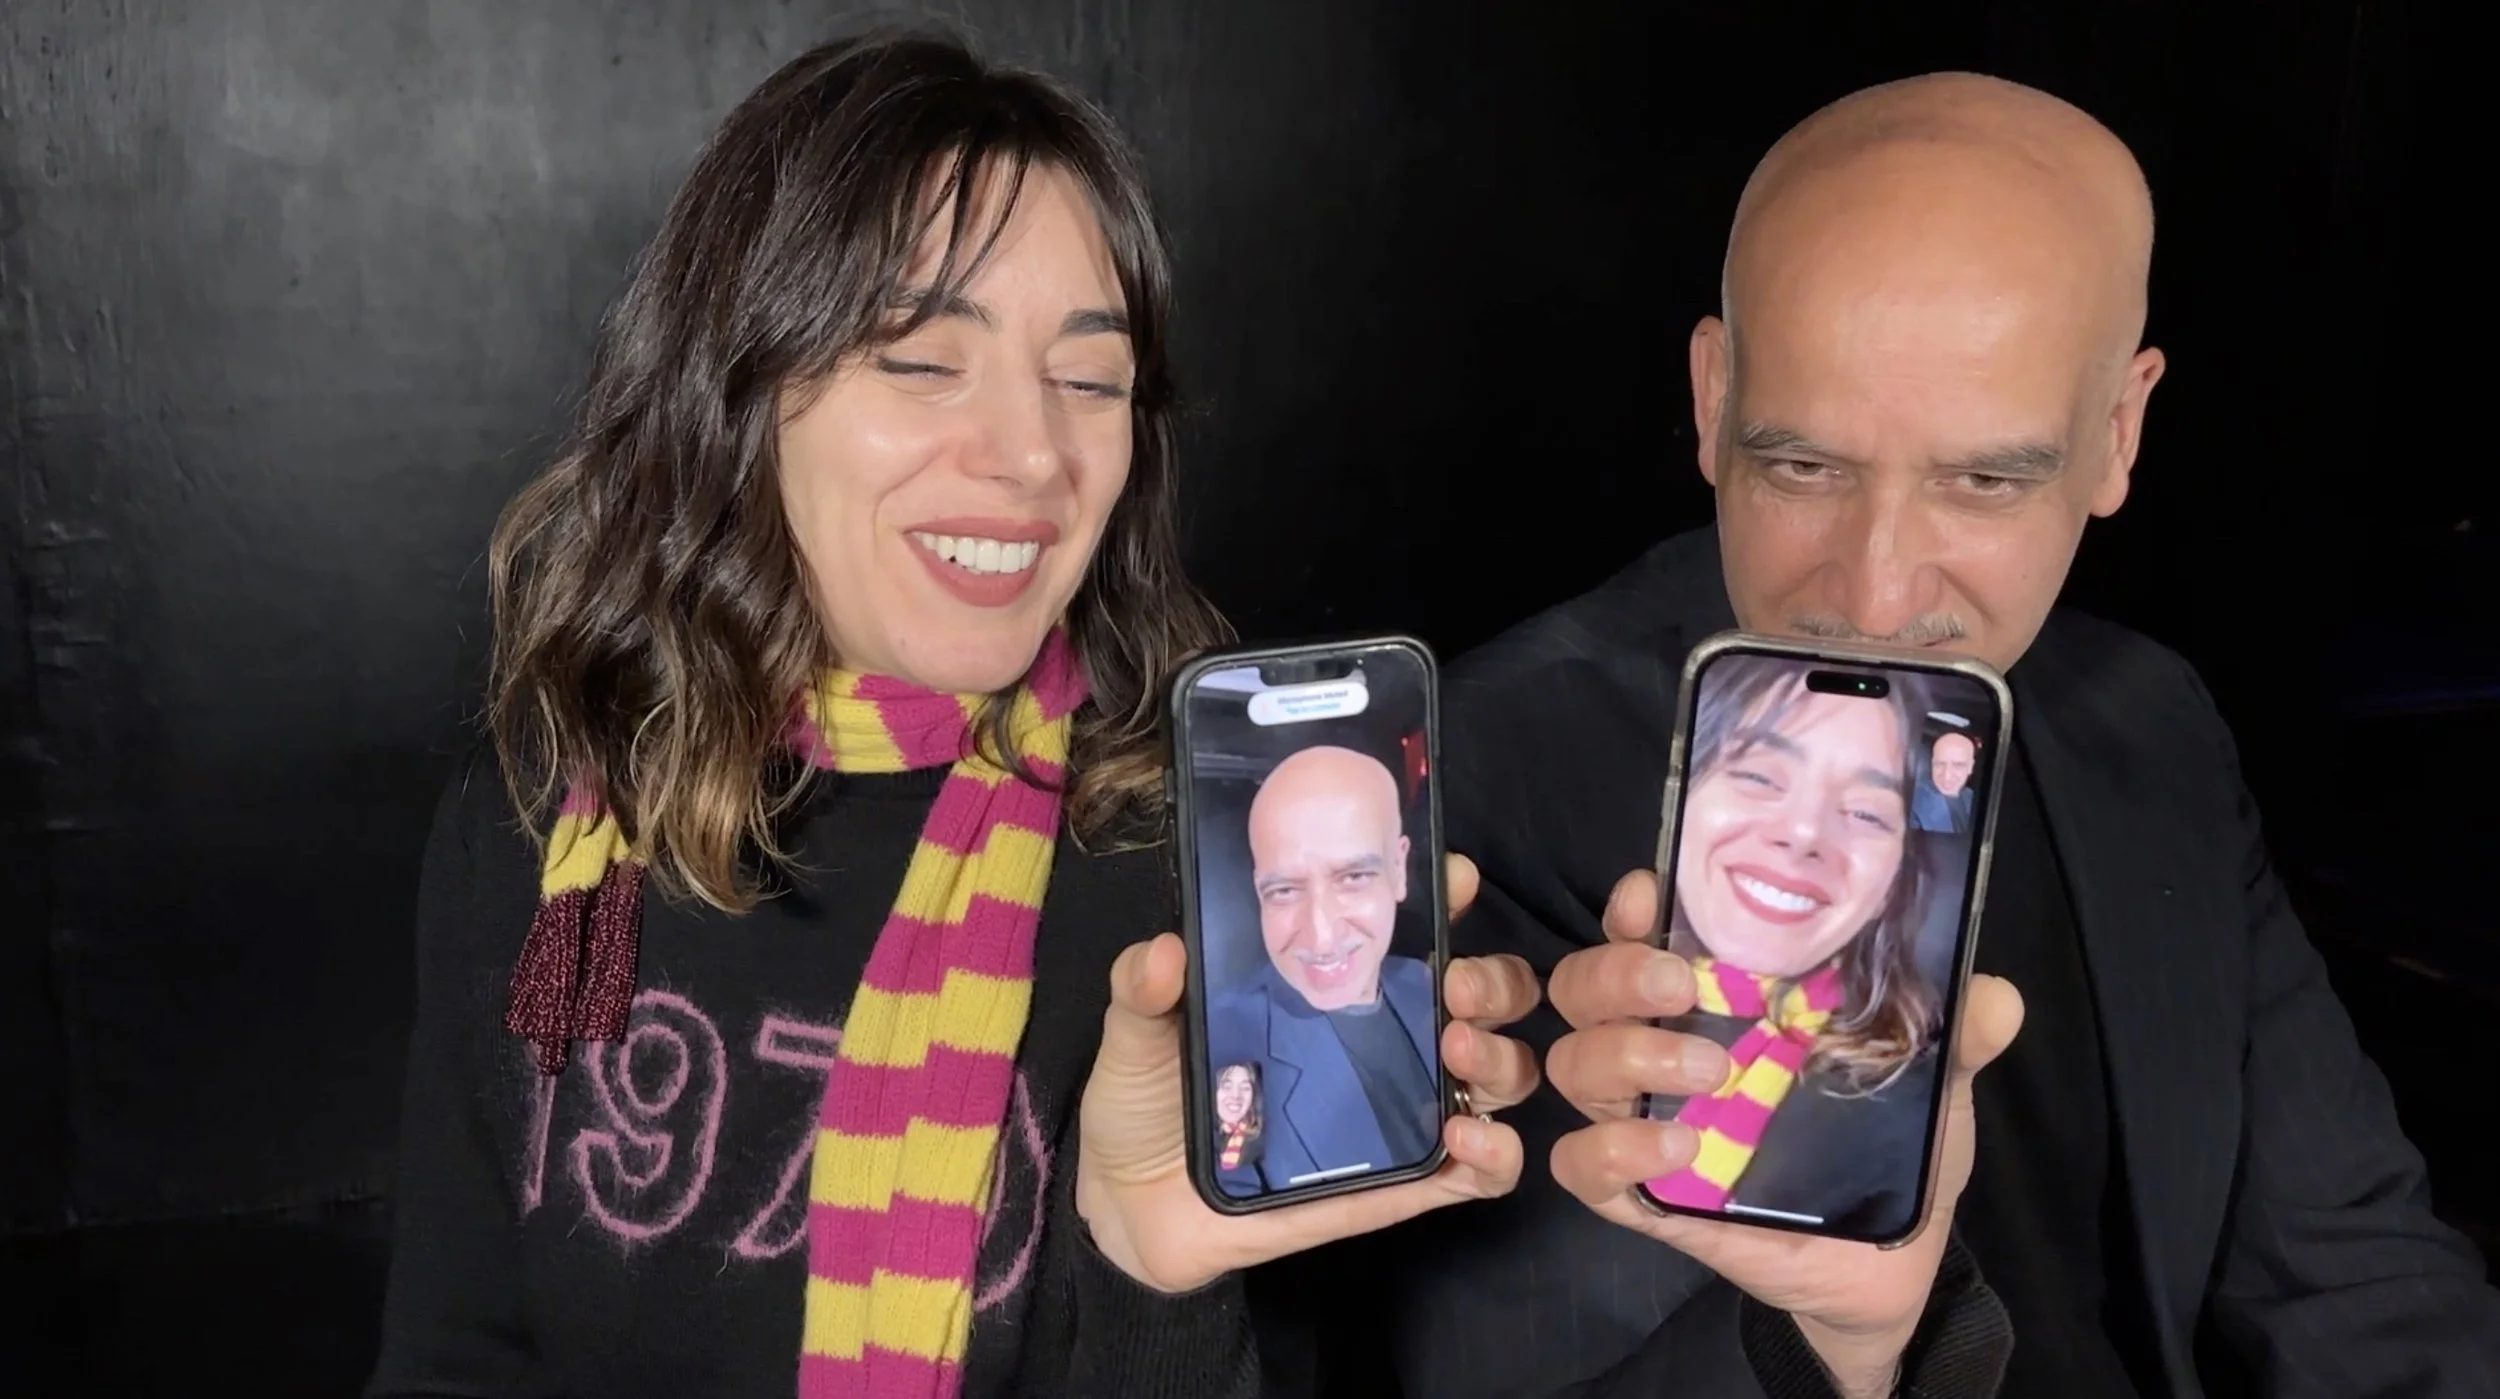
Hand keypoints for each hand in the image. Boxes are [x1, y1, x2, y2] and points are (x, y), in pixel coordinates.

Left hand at [1076, 853, 1543, 1293]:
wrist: (1132, 1212)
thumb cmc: (1147, 1105)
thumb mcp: (1136, 1033)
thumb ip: (1143, 986)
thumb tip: (1165, 950)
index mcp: (1331, 988)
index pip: (1411, 929)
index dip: (1446, 895)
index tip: (1452, 878)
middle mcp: (1379, 1041)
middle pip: (1484, 997)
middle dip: (1495, 979)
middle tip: (1454, 985)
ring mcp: (1396, 1113)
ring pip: (1498, 1075)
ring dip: (1500, 1055)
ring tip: (1456, 1050)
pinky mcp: (1397, 1188)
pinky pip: (1474, 1176)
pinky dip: (1495, 1155)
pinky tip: (1462, 1137)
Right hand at [1545, 870, 2023, 1396]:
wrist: (1887, 1269)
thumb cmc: (1890, 1151)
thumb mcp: (1931, 1083)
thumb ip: (1955, 1035)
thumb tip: (1994, 997)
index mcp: (1720, 997)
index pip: (1644, 929)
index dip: (1633, 905)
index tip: (1653, 895)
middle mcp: (1665, 1045)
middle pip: (1583, 987)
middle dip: (1615, 972)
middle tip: (1678, 985)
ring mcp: (1647, 1120)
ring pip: (1576, 1065)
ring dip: (1625, 1054)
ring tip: (1711, 1072)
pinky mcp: (1646, 1198)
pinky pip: (1580, 1166)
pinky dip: (1614, 1149)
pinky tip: (1680, 1150)